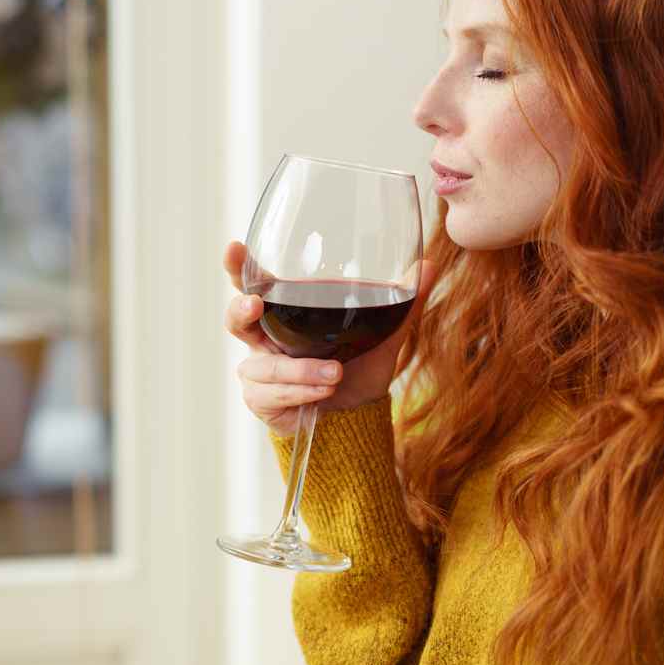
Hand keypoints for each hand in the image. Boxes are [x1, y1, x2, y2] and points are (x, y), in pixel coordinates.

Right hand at [223, 240, 437, 436]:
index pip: (253, 282)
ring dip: (298, 369)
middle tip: (256, 306)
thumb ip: (403, 302)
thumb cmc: (360, 367)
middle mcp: (265, 338)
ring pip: (263, 365)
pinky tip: (322, 392)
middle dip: (241, 310)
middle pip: (236, 319)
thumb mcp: (384, 334)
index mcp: (286, 312)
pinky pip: (273, 393)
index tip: (234, 248)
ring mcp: (260, 370)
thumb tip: (429, 265)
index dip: (237, 266)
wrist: (357, 417)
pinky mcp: (262, 400)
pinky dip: (300, 391)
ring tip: (334, 374)